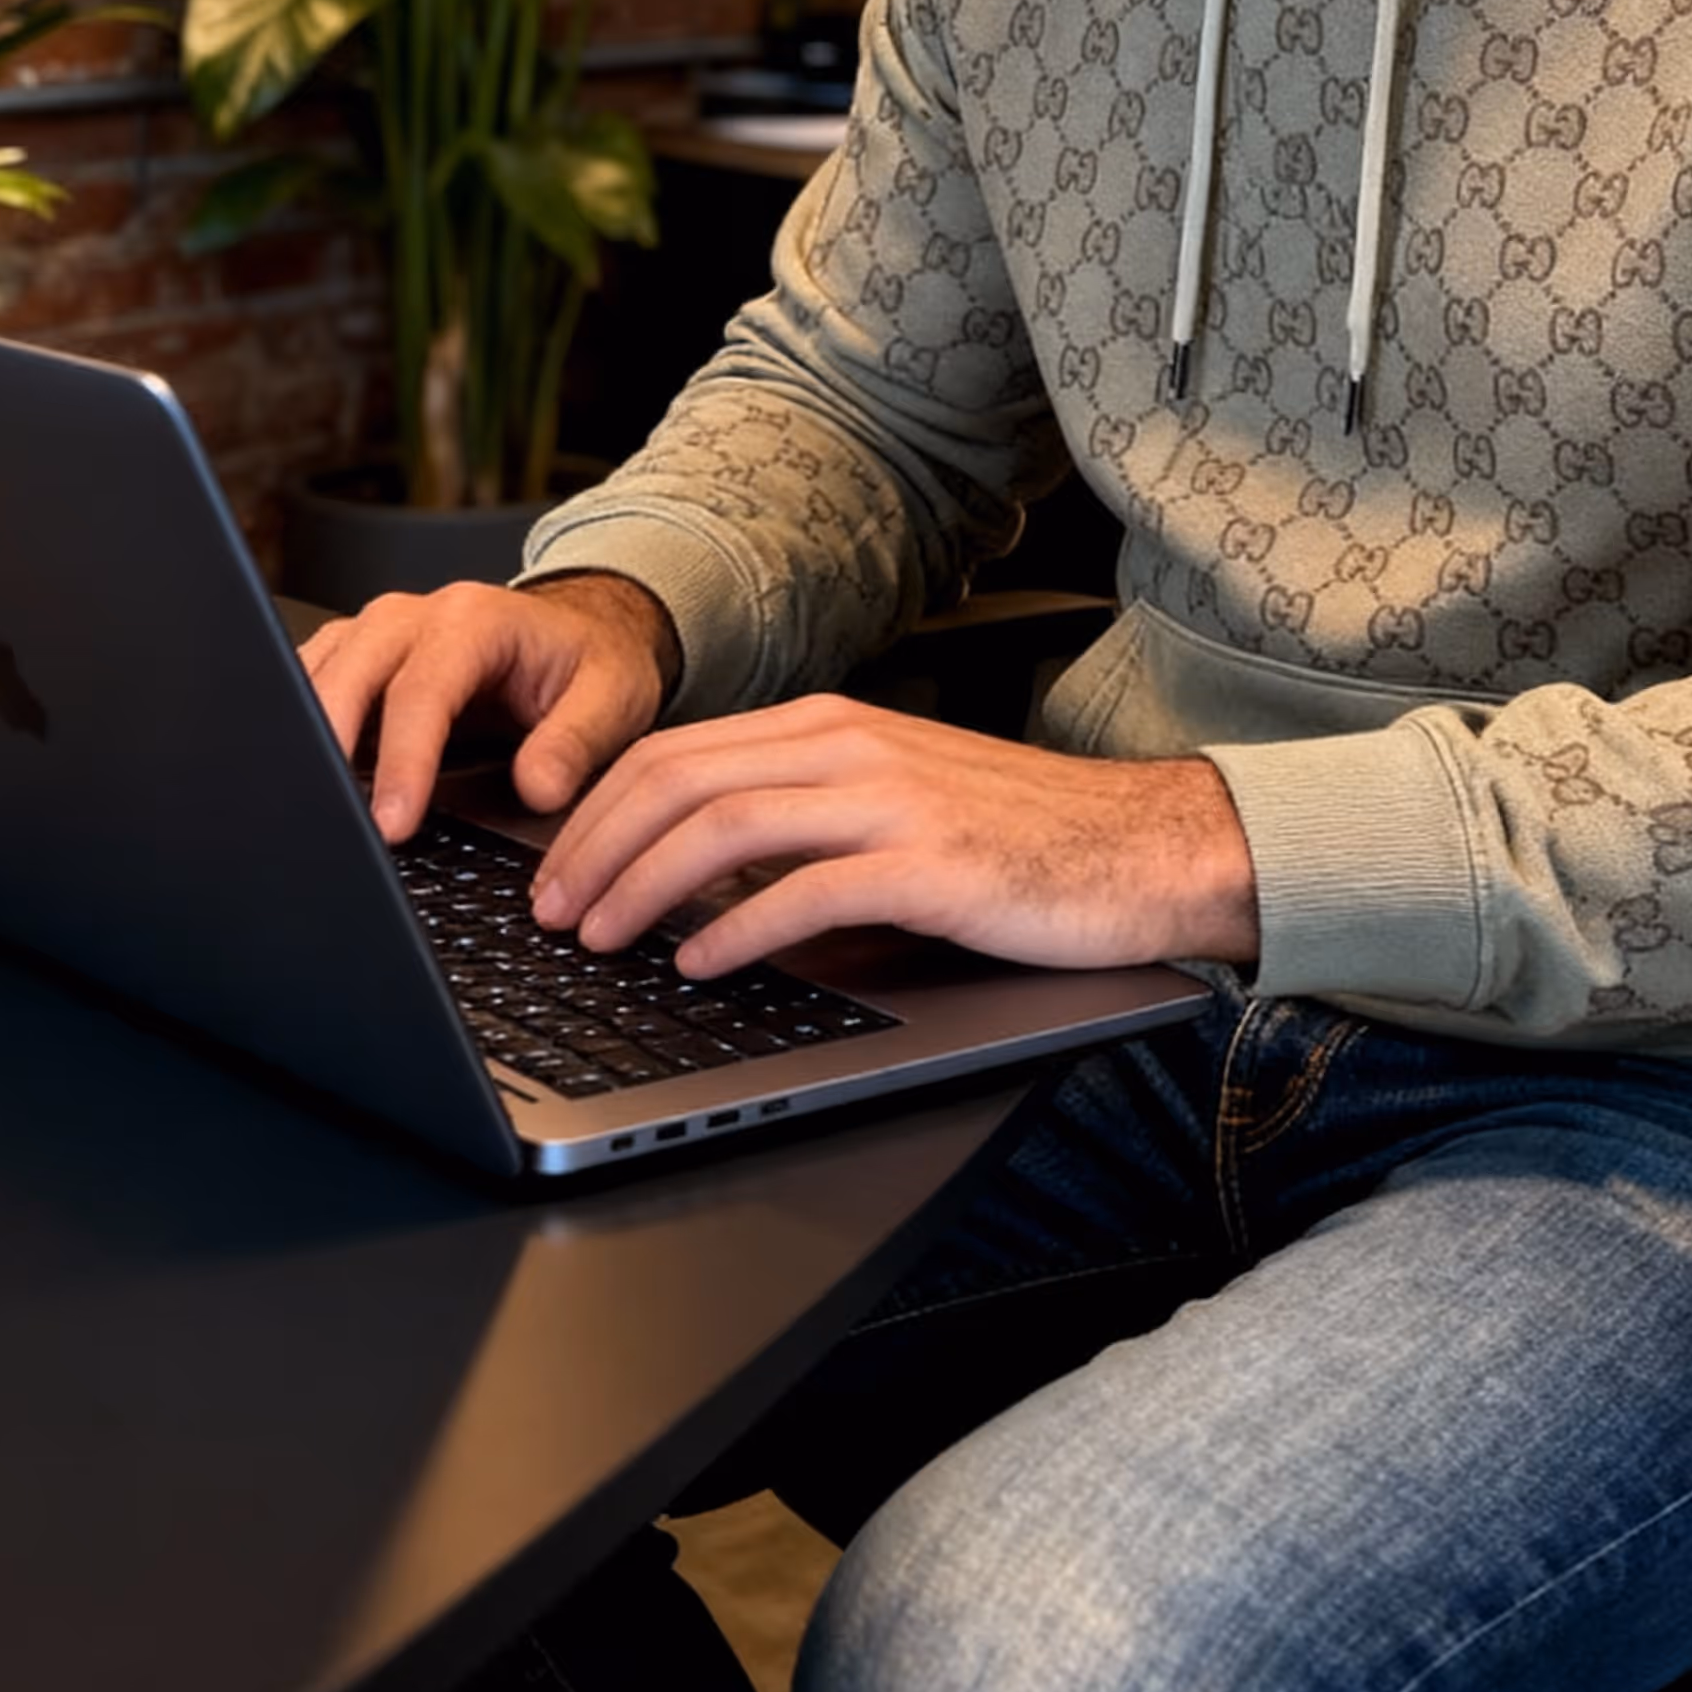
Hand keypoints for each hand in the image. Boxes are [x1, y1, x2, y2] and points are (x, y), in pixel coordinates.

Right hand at [301, 572, 676, 839]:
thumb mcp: (612, 698)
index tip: (392, 824)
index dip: (405, 759)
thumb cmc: (591, 661)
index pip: (423, 690)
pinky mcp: (357, 657)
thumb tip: (537, 788)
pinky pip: (309, 681)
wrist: (581, 629)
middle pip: (350, 672)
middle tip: (330, 820)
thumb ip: (575, 742)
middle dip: (331, 745)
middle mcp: (415, 617)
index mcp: (476, 620)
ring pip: (316, 673)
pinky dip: (299, 726)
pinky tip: (299, 776)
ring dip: (304, 734)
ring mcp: (378, 633)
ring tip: (305, 806)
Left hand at [530, 694, 1260, 979]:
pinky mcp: (928, 865)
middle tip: (549, 913)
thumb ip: (805, 821)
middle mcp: (852, 747)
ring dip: (640, 887)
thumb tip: (696, 881)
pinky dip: (732, 930)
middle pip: (678, 781)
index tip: (553, 870)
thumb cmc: (1021, 837)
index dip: (596, 811)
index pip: (677, 751)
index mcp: (834, 726)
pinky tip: (697, 965)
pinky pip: (803, 893)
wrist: (1143, 845)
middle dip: (592, 849)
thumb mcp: (897, 804)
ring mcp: (891, 800)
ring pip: (722, 827)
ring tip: (598, 939)